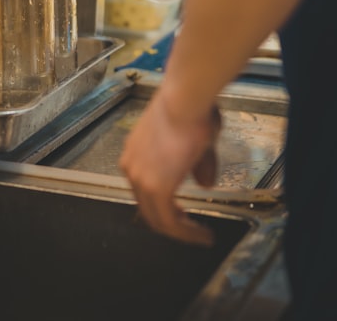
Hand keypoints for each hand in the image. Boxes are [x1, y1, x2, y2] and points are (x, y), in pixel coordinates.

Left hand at [120, 90, 221, 245]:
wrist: (185, 100)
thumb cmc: (192, 109)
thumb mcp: (196, 140)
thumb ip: (198, 165)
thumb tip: (205, 184)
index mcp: (136, 153)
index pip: (144, 189)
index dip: (164, 204)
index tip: (183, 213)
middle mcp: (132, 166)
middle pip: (147, 207)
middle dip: (171, 221)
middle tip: (190, 230)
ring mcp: (140, 178)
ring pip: (158, 218)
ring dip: (181, 231)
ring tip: (200, 236)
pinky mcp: (156, 188)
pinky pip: (170, 222)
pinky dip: (186, 233)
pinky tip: (202, 235)